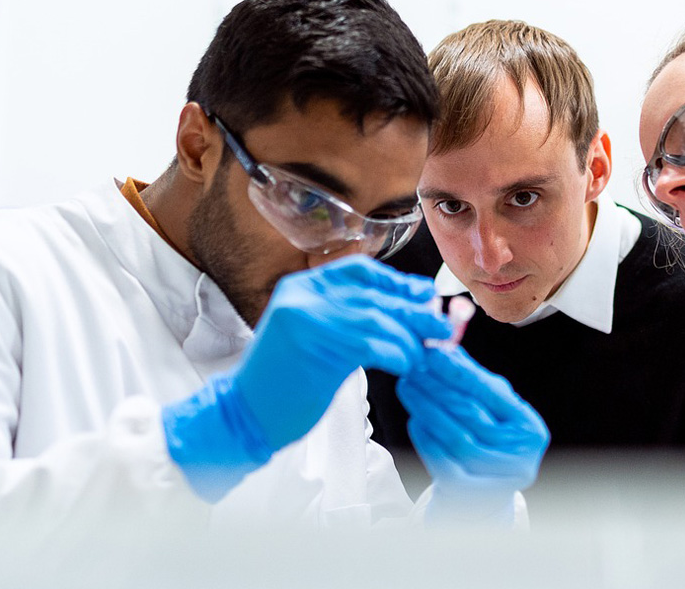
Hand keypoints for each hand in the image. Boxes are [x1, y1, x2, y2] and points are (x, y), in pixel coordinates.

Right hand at [163, 255, 449, 500]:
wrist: (243, 414)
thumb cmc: (282, 381)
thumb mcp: (312, 336)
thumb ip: (348, 318)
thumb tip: (401, 309)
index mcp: (301, 288)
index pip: (358, 270)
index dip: (396, 281)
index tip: (423, 294)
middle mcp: (302, 296)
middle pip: (372, 294)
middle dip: (413, 310)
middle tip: (441, 324)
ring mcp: (306, 318)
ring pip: (375, 318)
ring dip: (408, 335)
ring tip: (424, 352)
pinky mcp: (315, 347)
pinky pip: (370, 343)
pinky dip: (395, 352)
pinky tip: (405, 364)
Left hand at [396, 346, 549, 522]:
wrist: (479, 500)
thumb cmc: (487, 443)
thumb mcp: (490, 410)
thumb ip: (473, 380)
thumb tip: (446, 344)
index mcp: (529, 427)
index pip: (492, 393)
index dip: (460, 371)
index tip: (433, 351)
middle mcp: (521, 455)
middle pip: (472, 414)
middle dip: (439, 386)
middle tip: (413, 367)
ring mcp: (498, 479)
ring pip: (457, 436)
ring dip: (428, 408)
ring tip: (408, 387)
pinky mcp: (471, 495)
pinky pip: (444, 461)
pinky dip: (426, 438)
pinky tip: (415, 419)